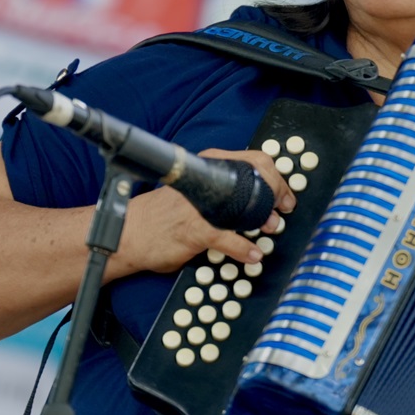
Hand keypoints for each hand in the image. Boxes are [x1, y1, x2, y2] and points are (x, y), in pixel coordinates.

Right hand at [115, 149, 294, 274]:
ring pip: (244, 206)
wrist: (129, 233)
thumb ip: (221, 191)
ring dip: (264, 219)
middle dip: (276, 194)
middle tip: (284, 211)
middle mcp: (205, 180)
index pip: (254, 159)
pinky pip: (225, 238)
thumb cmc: (164, 215)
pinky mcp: (193, 229)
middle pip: (256, 176)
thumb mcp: (195, 192)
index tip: (285, 196)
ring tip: (272, 228)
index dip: (277, 177)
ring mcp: (199, 205)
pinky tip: (253, 255)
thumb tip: (258, 199)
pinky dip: (242, 248)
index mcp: (208, 167)